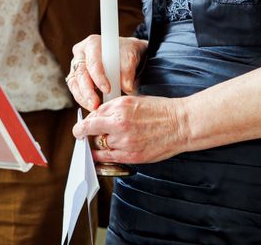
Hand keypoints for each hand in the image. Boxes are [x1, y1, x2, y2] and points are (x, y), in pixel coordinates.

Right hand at [66, 35, 147, 110]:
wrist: (125, 57)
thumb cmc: (126, 53)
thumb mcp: (131, 57)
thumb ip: (128, 70)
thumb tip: (127, 86)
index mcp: (92, 43)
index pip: (92, 62)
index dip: (98, 76)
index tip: (107, 89)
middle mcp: (81, 54)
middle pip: (80, 73)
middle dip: (87, 91)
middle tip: (96, 105)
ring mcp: (76, 66)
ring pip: (74, 83)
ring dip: (83, 98)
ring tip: (94, 108)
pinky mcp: (76, 78)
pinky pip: (75, 90)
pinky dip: (82, 99)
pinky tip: (91, 107)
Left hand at [72, 95, 189, 163]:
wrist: (181, 124)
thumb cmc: (159, 110)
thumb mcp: (133, 100)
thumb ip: (112, 109)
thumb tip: (96, 116)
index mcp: (119, 109)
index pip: (91, 119)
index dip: (82, 126)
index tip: (79, 129)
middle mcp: (120, 126)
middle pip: (92, 134)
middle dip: (88, 135)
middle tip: (87, 136)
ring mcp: (125, 143)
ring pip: (99, 147)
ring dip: (98, 145)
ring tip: (103, 142)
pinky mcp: (131, 156)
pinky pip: (108, 159)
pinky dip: (102, 157)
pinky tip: (103, 154)